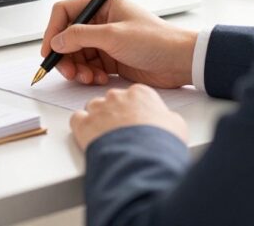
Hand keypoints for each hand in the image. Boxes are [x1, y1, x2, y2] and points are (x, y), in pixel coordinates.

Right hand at [40, 0, 197, 87]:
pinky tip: (98, 79)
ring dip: (77, 68)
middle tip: (67, 71)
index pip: (65, 12)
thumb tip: (56, 42)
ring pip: (77, 54)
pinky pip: (89, 66)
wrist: (181, 62)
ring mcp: (106, 41)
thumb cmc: (155, 40)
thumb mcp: (113, 35)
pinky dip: (89, 75)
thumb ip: (80, 37)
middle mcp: (102, 21)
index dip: (53, 30)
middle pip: (68, 37)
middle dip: (65, 55)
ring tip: (87, 78)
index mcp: (103, 5)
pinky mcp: (111, 58)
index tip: (48, 50)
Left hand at [70, 84, 187, 149]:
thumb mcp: (175, 125)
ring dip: (98, 120)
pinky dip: (82, 127)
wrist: (143, 159)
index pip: (132, 96)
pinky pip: (78, 119)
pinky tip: (92, 138)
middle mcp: (116, 96)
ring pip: (93, 108)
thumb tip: (165, 121)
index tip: (136, 121)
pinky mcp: (84, 123)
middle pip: (112, 101)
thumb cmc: (161, 142)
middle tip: (122, 133)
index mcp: (140, 93)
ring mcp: (98, 108)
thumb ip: (165, 116)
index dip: (134, 111)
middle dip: (115, 115)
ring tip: (108, 138)